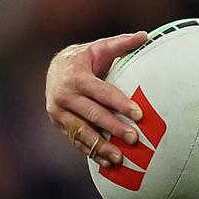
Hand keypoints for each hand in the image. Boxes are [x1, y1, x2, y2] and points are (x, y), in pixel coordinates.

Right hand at [45, 32, 147, 166]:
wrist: (54, 69)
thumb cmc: (85, 59)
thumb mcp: (99, 48)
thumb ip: (121, 44)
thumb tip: (144, 35)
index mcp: (76, 77)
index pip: (101, 92)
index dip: (120, 103)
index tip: (139, 115)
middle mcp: (63, 96)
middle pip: (93, 114)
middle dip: (114, 128)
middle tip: (135, 139)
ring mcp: (58, 112)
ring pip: (82, 132)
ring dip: (101, 146)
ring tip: (121, 158)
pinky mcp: (58, 124)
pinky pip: (75, 141)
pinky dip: (91, 152)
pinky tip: (108, 164)